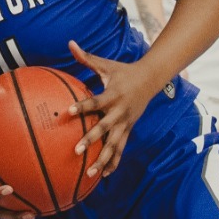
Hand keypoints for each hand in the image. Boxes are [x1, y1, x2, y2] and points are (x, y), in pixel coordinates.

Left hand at [69, 40, 157, 178]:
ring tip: (91, 174)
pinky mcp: (129, 130)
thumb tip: (69, 43)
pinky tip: (104, 175)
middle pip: (104, 128)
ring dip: (103, 159)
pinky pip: (121, 148)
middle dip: (91, 140)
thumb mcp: (106, 64)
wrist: (151, 79)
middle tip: (76, 151)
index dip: (82, 106)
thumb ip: (86, 57)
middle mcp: (120, 112)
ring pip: (115, 145)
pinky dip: (114, 162)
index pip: (95, 102)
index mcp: (113, 95)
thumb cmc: (123, 71)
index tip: (68, 111)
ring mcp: (126, 123)